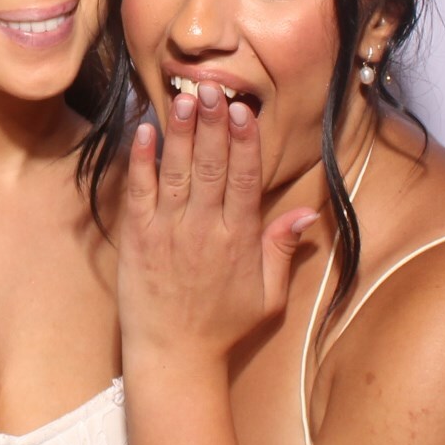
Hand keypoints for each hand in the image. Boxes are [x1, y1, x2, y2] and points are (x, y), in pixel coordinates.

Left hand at [117, 81, 315, 362]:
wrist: (173, 355)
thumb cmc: (222, 325)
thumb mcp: (266, 295)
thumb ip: (282, 250)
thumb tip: (306, 212)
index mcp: (238, 240)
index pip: (244, 180)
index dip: (245, 143)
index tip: (246, 111)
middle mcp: (204, 230)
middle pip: (211, 167)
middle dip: (213, 125)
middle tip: (214, 88)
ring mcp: (168, 231)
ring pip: (176, 172)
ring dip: (180, 133)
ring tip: (184, 98)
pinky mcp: (138, 237)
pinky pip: (139, 191)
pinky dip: (141, 160)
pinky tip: (144, 131)